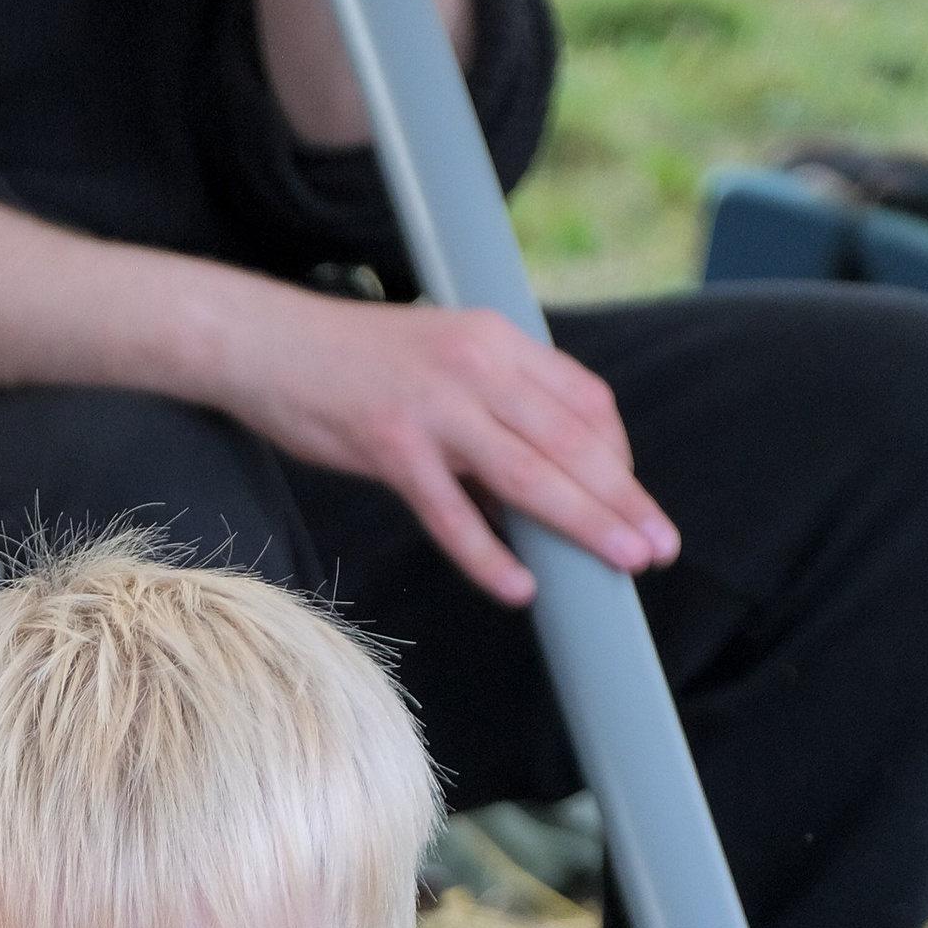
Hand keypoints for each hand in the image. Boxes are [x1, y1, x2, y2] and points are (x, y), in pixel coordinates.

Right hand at [235, 293, 677, 607]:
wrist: (266, 343)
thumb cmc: (348, 365)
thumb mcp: (436, 364)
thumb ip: (487, 406)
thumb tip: (526, 478)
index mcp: (495, 340)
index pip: (582, 399)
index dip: (618, 455)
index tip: (634, 500)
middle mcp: (477, 367)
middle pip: (571, 440)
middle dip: (623, 498)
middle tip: (660, 546)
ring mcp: (435, 408)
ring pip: (528, 474)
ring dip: (584, 523)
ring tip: (623, 562)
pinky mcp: (390, 447)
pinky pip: (451, 512)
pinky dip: (489, 554)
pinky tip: (520, 587)